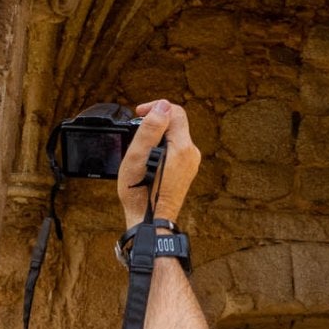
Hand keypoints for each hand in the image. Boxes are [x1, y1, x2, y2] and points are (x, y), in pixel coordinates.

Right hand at [119, 99, 200, 228]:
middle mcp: (191, 154)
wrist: (150, 222)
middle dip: (155, 123)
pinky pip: (175, 150)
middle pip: (175, 124)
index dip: (155, 107)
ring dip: (158, 137)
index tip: (139, 113)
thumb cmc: (139, 192)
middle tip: (136, 134)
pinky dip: (162, 149)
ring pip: (175, 137)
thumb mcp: (137, 157)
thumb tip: (163, 106)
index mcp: (182, 147)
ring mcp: (191, 164)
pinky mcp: (187, 171)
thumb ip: (150, 129)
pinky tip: (148, 161)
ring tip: (140, 150)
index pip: (174, 112)